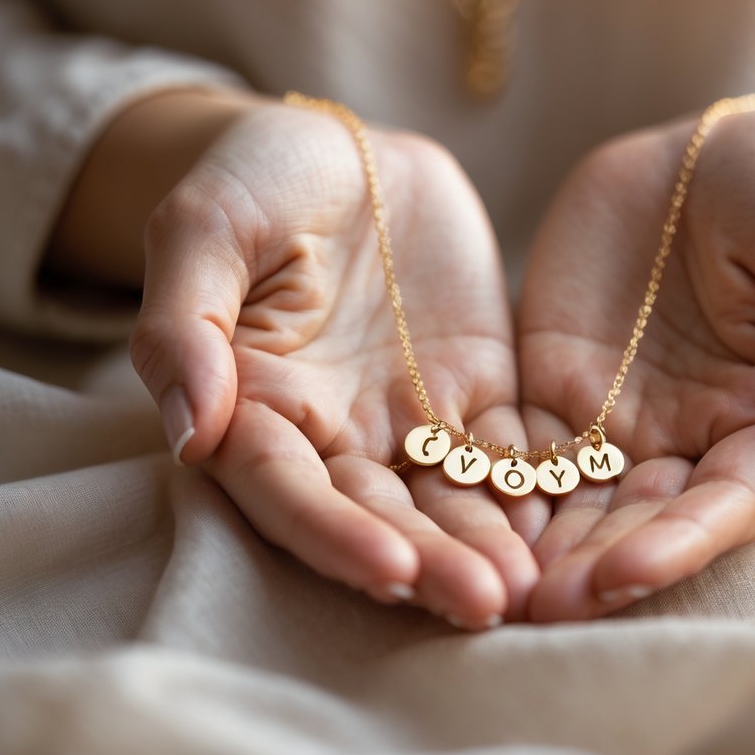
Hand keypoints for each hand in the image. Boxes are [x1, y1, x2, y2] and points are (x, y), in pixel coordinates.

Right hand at [126, 97, 542, 625]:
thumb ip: (185, 324)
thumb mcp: (204, 228)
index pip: (287, 489)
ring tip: (531, 588)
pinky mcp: (475, 394)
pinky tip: (569, 524)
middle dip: (427, 563)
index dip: (332, 532)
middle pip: (377, 514)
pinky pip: (507, 451)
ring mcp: (409, 419)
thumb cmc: (256, 178)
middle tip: (483, 604)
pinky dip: (534, 490)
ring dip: (485, 546)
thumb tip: (189, 431)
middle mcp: (333, 432)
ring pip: (447, 498)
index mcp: (258, 404)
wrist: (345, 151)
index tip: (388, 568)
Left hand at [519, 106, 754, 620]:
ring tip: (487, 584)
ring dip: (534, 546)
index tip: (624, 572)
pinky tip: (454, 513)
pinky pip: (516, 445)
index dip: (678, 543)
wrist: (705, 147)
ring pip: (572, 499)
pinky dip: (489, 484)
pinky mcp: (550, 386)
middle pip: (639, 520)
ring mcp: (613, 418)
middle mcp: (686, 439)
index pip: (724, 504)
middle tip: (537, 608)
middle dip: (591, 566)